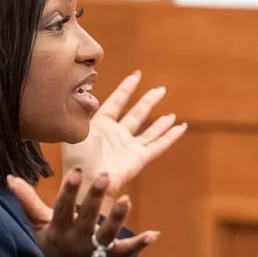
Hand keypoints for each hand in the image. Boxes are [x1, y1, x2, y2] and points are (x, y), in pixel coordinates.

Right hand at [8, 169, 159, 256]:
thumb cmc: (51, 248)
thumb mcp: (38, 226)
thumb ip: (27, 201)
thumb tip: (11, 178)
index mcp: (60, 228)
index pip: (64, 206)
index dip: (70, 189)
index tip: (77, 170)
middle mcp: (77, 239)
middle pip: (87, 216)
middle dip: (95, 197)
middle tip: (105, 175)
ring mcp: (95, 250)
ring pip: (107, 233)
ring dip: (117, 218)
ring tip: (126, 200)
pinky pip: (126, 251)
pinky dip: (140, 244)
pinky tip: (154, 234)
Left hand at [62, 70, 187, 198]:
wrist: (84, 181)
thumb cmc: (76, 156)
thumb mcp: (76, 127)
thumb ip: (84, 109)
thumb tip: (87, 91)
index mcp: (100, 125)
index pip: (116, 102)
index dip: (127, 88)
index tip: (137, 75)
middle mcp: (116, 135)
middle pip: (136, 114)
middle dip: (148, 101)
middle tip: (161, 89)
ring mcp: (128, 147)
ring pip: (150, 130)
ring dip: (161, 121)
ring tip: (172, 114)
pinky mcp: (139, 158)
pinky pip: (158, 145)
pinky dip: (171, 136)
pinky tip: (181, 127)